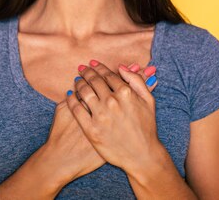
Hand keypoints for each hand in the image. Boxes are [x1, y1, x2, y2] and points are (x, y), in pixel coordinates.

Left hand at [40, 64, 157, 185]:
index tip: (92, 63)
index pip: (108, 75)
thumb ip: (136, 80)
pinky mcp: (91, 129)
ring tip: (77, 80)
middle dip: (86, 72)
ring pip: (84, 92)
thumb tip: (121, 67)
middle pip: (94, 81)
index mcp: (125, 93)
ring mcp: (100, 116)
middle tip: (81, 68)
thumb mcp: (149, 100)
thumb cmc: (147, 128)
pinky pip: (76, 109)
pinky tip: (70, 95)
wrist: (142, 155)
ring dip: (79, 83)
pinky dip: (71, 99)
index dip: (99, 67)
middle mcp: (112, 102)